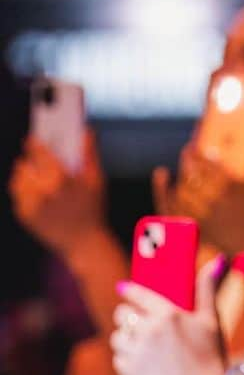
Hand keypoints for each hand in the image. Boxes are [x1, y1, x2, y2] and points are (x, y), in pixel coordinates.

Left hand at [9, 131, 106, 255]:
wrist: (84, 244)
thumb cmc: (93, 211)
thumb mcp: (96, 180)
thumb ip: (89, 153)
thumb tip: (86, 130)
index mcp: (60, 178)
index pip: (37, 151)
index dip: (34, 143)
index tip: (33, 139)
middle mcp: (42, 191)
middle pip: (24, 163)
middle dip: (30, 161)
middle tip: (37, 161)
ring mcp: (31, 204)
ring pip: (17, 178)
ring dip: (25, 176)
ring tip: (36, 178)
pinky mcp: (24, 215)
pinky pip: (17, 195)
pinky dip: (25, 192)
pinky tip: (37, 195)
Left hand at [110, 259, 224, 374]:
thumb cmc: (212, 355)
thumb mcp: (211, 320)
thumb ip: (207, 288)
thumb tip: (217, 259)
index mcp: (168, 315)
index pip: (136, 294)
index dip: (128, 290)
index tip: (125, 289)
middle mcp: (149, 332)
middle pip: (122, 314)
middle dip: (128, 314)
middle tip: (138, 319)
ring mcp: (138, 353)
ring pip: (118, 336)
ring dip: (126, 337)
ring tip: (142, 342)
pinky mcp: (130, 372)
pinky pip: (119, 357)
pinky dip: (128, 357)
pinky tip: (144, 360)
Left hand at [154, 143, 243, 255]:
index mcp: (230, 187)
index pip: (207, 165)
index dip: (196, 155)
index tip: (192, 147)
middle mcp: (216, 199)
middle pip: (193, 176)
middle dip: (187, 162)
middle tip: (186, 154)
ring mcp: (205, 214)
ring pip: (184, 192)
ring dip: (180, 180)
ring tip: (180, 172)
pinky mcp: (199, 227)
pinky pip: (181, 210)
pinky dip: (174, 200)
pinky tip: (173, 191)